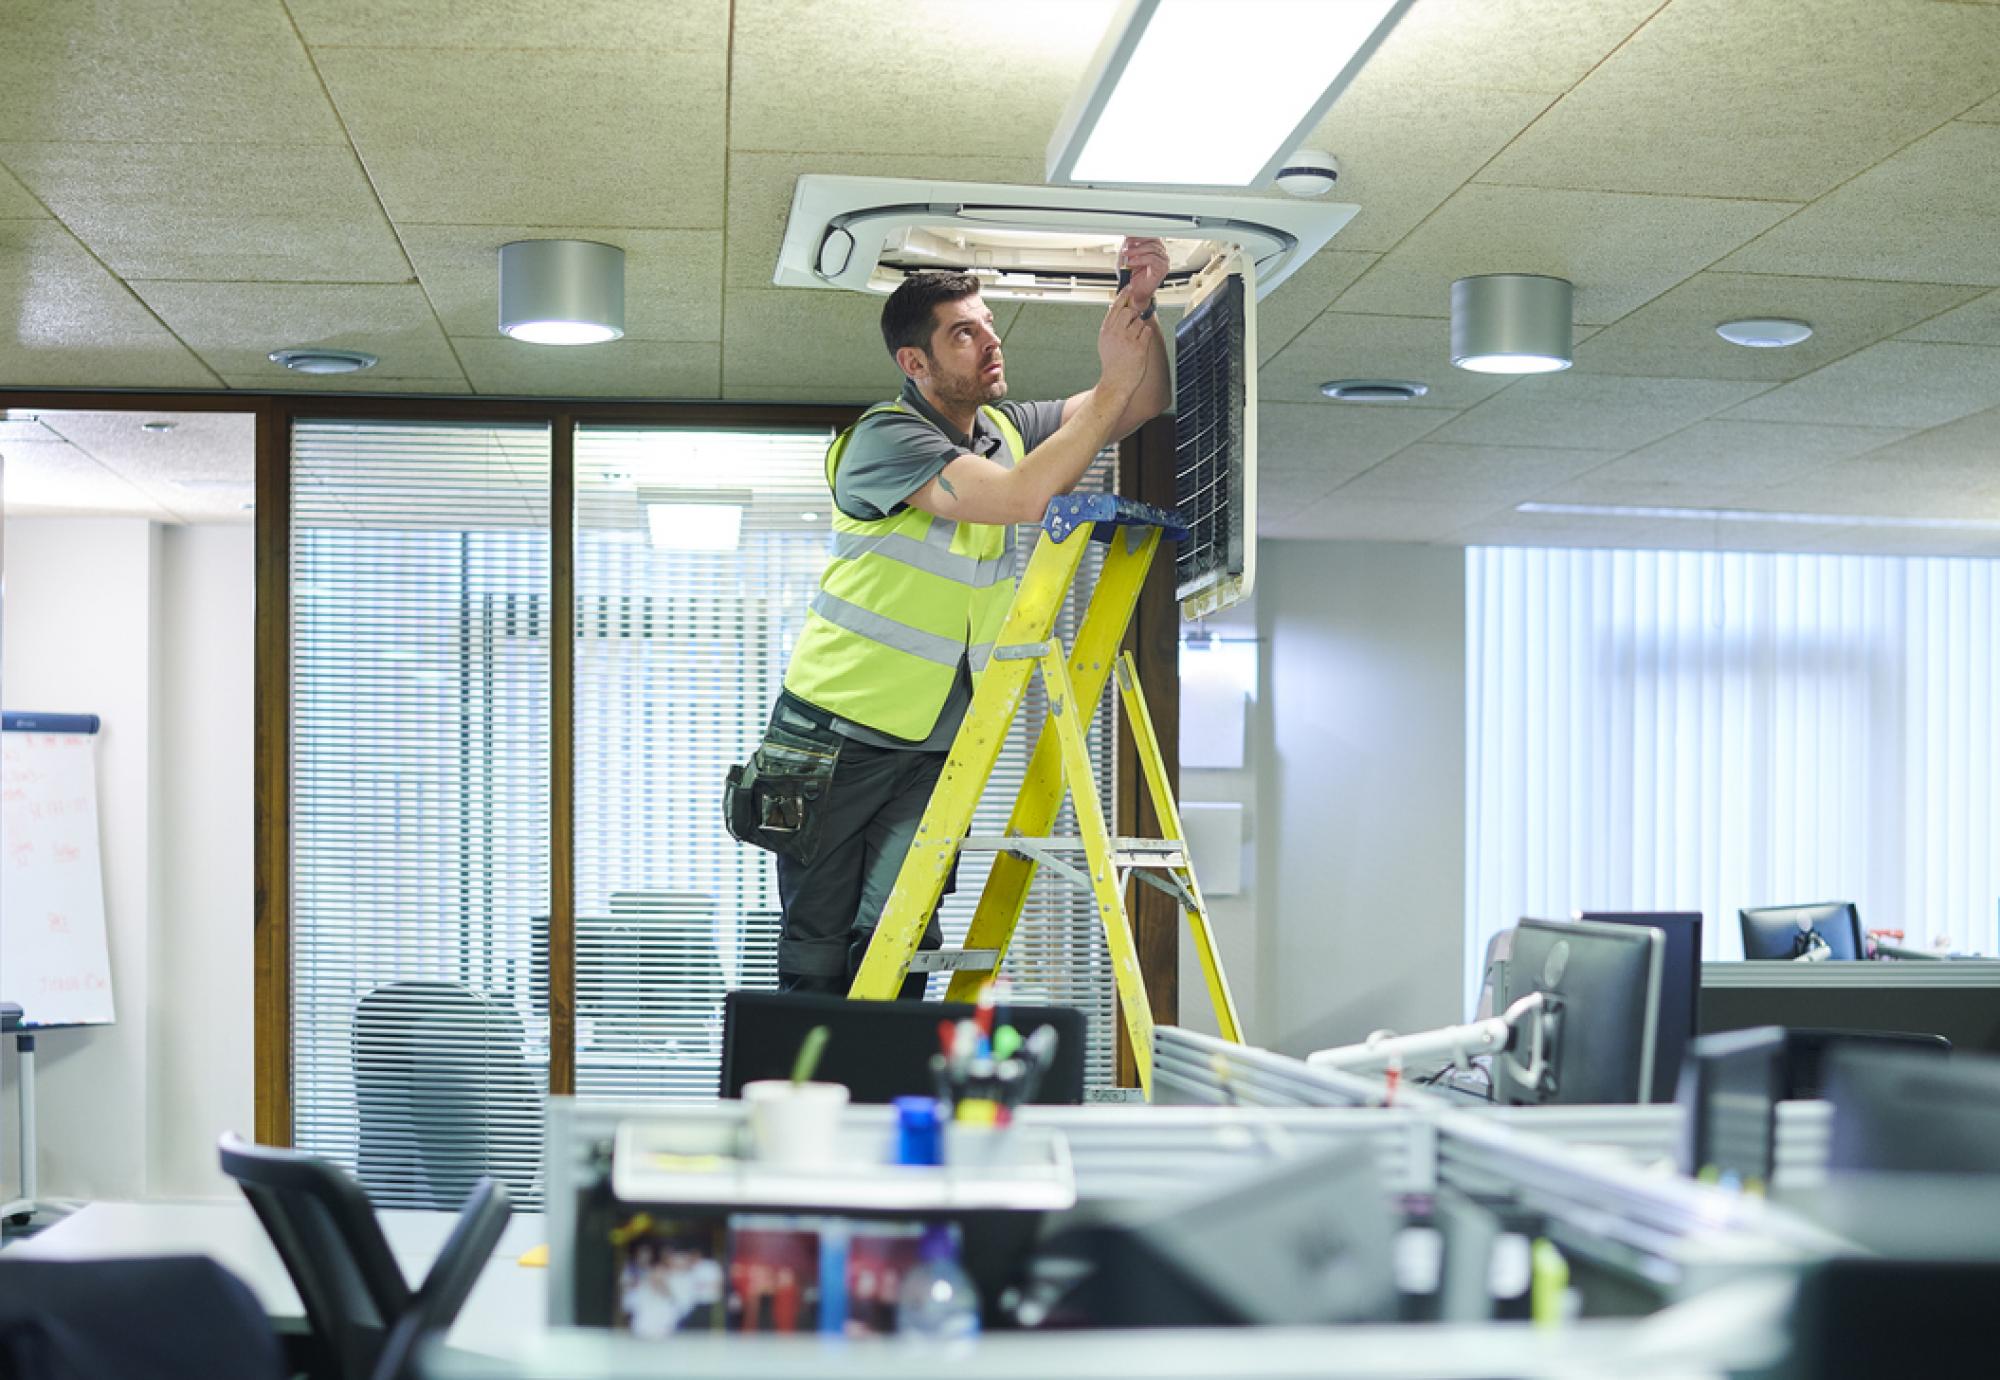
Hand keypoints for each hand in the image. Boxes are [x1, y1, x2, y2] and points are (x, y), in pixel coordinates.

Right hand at [1096, 286, 1152, 402]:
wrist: (1116, 382)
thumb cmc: (1112, 363)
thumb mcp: (1105, 342)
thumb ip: (1111, 325)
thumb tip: (1116, 308)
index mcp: (1106, 330)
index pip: (1115, 306)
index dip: (1124, 295)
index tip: (1130, 287)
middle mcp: (1116, 333)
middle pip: (1129, 311)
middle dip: (1134, 315)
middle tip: (1133, 324)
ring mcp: (1128, 339)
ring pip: (1140, 321)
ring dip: (1140, 329)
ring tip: (1134, 341)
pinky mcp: (1139, 347)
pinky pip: (1147, 331)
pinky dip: (1146, 336)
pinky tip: (1140, 345)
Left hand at [1118, 236, 1168, 311]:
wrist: (1134, 293)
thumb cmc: (1131, 277)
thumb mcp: (1126, 258)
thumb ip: (1128, 247)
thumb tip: (1127, 237)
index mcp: (1154, 248)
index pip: (1150, 235)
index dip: (1139, 234)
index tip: (1128, 235)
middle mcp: (1160, 253)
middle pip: (1153, 239)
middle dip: (1137, 240)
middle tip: (1126, 245)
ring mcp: (1163, 260)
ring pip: (1152, 248)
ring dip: (1136, 250)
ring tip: (1126, 255)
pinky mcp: (1162, 268)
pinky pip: (1152, 259)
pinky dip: (1140, 259)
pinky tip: (1132, 262)